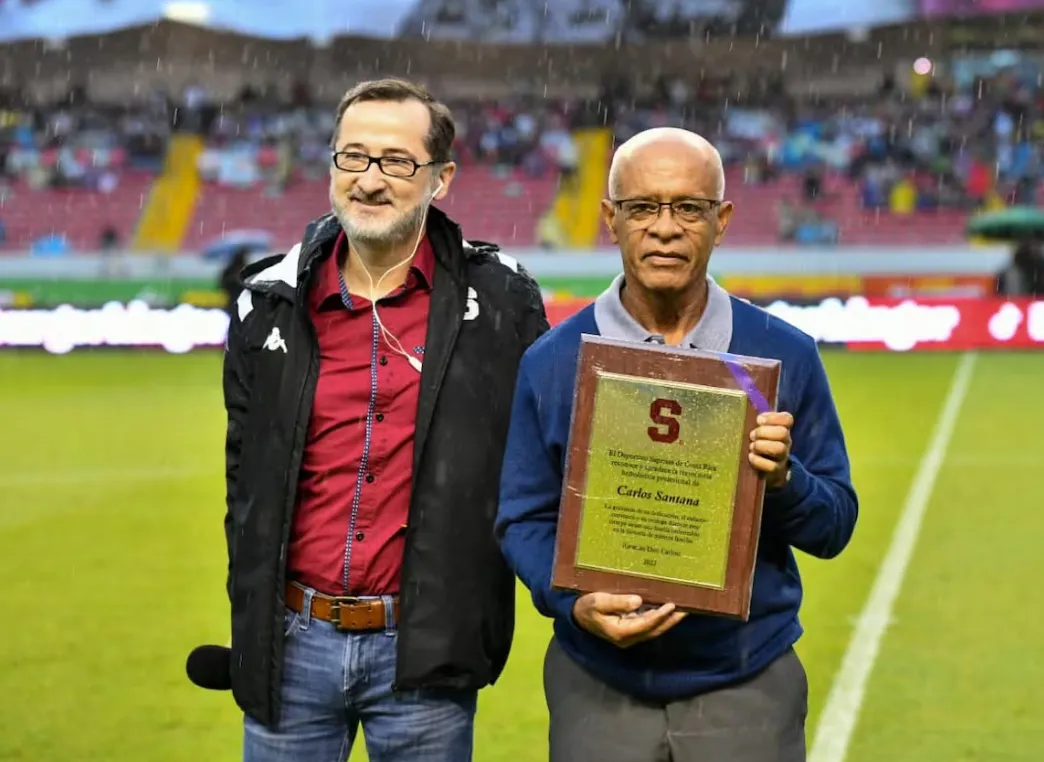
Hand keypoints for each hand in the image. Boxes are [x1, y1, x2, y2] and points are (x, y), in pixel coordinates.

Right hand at [572, 593, 686, 648]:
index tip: (672, 605)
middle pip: (655, 630)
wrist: (578, 616)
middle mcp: (628, 637)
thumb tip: (638, 601)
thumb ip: (617, 602)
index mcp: (620, 632)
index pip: (645, 624)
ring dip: (669, 620)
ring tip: (683, 608)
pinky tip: (668, 609)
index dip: (660, 615)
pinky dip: (660, 618)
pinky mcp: (631, 630)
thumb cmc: (586, 607)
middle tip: (688, 608)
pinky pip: (649, 626)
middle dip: (671, 620)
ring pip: (654, 629)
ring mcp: (630, 636)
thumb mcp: (597, 602)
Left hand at [749, 411, 793, 489]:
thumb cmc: (760, 442)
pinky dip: (758, 460)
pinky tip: (751, 457)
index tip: (759, 420)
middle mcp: (786, 441)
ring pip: (779, 449)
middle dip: (764, 433)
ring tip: (751, 446)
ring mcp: (782, 456)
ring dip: (761, 446)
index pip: (787, 419)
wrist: (766, 468)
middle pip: (783, 433)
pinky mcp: (776, 470)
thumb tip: (746, 401)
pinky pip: (771, 466)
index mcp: (782, 428)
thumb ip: (758, 419)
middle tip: (752, 435)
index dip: (773, 418)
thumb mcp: (760, 429)